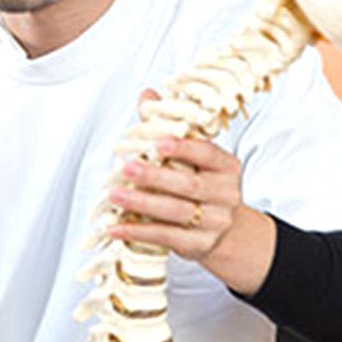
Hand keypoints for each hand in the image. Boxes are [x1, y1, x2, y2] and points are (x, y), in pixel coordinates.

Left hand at [106, 90, 275, 294]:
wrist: (224, 230)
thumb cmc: (201, 184)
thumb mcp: (191, 157)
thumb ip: (166, 127)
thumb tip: (148, 96)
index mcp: (225, 167)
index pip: (206, 153)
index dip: (183, 148)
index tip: (158, 143)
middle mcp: (225, 194)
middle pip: (188, 185)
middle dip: (154, 177)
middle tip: (127, 169)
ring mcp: (216, 222)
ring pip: (175, 212)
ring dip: (141, 204)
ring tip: (115, 196)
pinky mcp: (200, 245)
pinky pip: (167, 237)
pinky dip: (139, 232)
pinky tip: (117, 227)